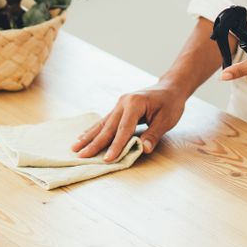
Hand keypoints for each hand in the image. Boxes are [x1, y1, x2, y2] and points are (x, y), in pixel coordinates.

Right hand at [69, 84, 186, 161]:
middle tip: (81, 156)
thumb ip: (154, 135)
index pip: (124, 129)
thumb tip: (143, 149)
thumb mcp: (167, 120)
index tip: (108, 159)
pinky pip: (105, 121)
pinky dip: (93, 130)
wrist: (170, 87)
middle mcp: (123, 102)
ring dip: (89, 137)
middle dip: (95, 143)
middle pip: (108, 127)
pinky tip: (83, 137)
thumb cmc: (170, 103)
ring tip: (75, 147)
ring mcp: (119, 104)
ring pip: (102, 124)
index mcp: (135, 103)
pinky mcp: (118, 108)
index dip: (116, 145)